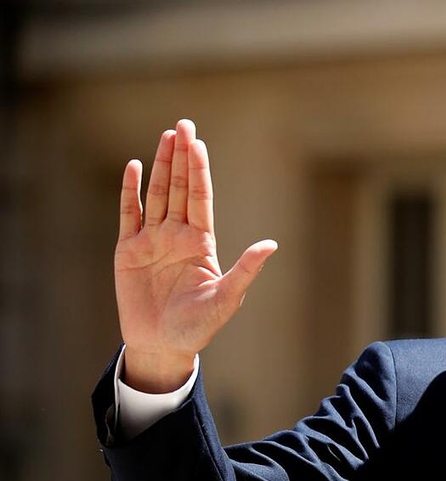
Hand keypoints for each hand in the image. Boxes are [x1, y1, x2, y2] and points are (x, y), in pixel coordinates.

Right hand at [116, 120, 276, 391]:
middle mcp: (177, 235)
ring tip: (165, 137)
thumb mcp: (226, 298)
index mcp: (201, 243)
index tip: (198, 143)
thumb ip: (245, 269)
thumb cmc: (198, 326)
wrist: (163, 345)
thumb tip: (271, 245)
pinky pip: (129, 215)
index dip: (199, 170)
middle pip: (180, 188)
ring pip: (157, 195)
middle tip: (183, 124)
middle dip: (182, 157)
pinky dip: (130, 191)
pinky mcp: (128, 251)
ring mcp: (152, 241)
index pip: (200, 198)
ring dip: (161, 166)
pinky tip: (135, 168)